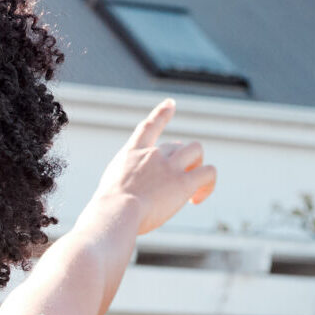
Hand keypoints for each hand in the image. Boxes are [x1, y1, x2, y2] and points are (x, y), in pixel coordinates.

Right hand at [90, 98, 217, 235]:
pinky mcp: (185, 182)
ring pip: (196, 151)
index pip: (149, 127)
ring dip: (197, 165)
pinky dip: (209, 185)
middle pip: (177, 145)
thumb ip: (123, 185)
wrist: (115, 212)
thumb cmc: (106, 209)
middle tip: (175, 185)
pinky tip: (196, 200)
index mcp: (131, 154)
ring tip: (192, 189)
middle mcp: (152, 154)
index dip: (161, 114)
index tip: (171, 103)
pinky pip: (209, 173)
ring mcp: (170, 166)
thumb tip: (126, 198)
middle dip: (181, 161)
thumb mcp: (109, 188)